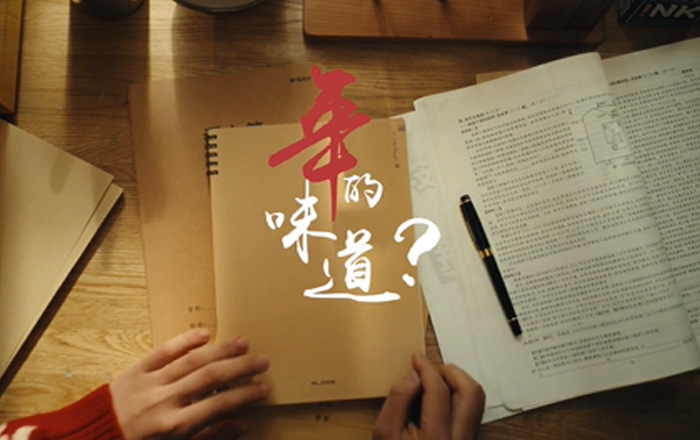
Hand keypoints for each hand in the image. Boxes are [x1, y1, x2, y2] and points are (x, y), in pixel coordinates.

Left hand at [109, 328, 269, 439]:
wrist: (94, 438)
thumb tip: (242, 423)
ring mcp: (149, 382)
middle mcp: (164, 401)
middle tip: (263, 360)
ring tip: (242, 342)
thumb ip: (209, 434)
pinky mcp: (136, 368)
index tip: (263, 387)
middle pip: (209, 378)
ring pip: (191, 360)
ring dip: (220, 350)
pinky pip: (163, 350)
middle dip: (240, 367)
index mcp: (173, 426)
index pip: (218, 405)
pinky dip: (185, 340)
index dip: (244, 395)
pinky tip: (206, 333)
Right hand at [373, 353, 484, 439]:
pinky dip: (457, 398)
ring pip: (475, 402)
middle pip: (471, 393)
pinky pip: (470, 412)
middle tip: (432, 369)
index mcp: (436, 437)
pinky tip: (437, 401)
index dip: (426, 368)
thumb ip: (397, 400)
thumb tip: (413, 376)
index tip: (416, 359)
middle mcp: (459, 439)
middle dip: (452, 372)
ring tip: (434, 382)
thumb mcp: (384, 434)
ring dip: (458, 384)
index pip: (438, 390)